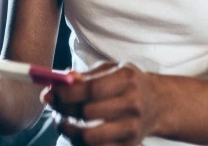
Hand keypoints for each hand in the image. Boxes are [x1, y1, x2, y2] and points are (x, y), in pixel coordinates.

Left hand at [45, 62, 159, 145]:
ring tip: (62, 121)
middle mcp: (133, 103)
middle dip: (63, 110)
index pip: (91, 89)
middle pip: (88, 113)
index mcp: (127, 79)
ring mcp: (133, 128)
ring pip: (89, 137)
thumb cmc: (127, 83)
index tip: (50, 93)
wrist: (158, 104)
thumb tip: (60, 79)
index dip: (66, 93)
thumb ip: (85, 75)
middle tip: (52, 106)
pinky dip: (80, 143)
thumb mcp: (111, 70)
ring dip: (68, 131)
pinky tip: (76, 133)